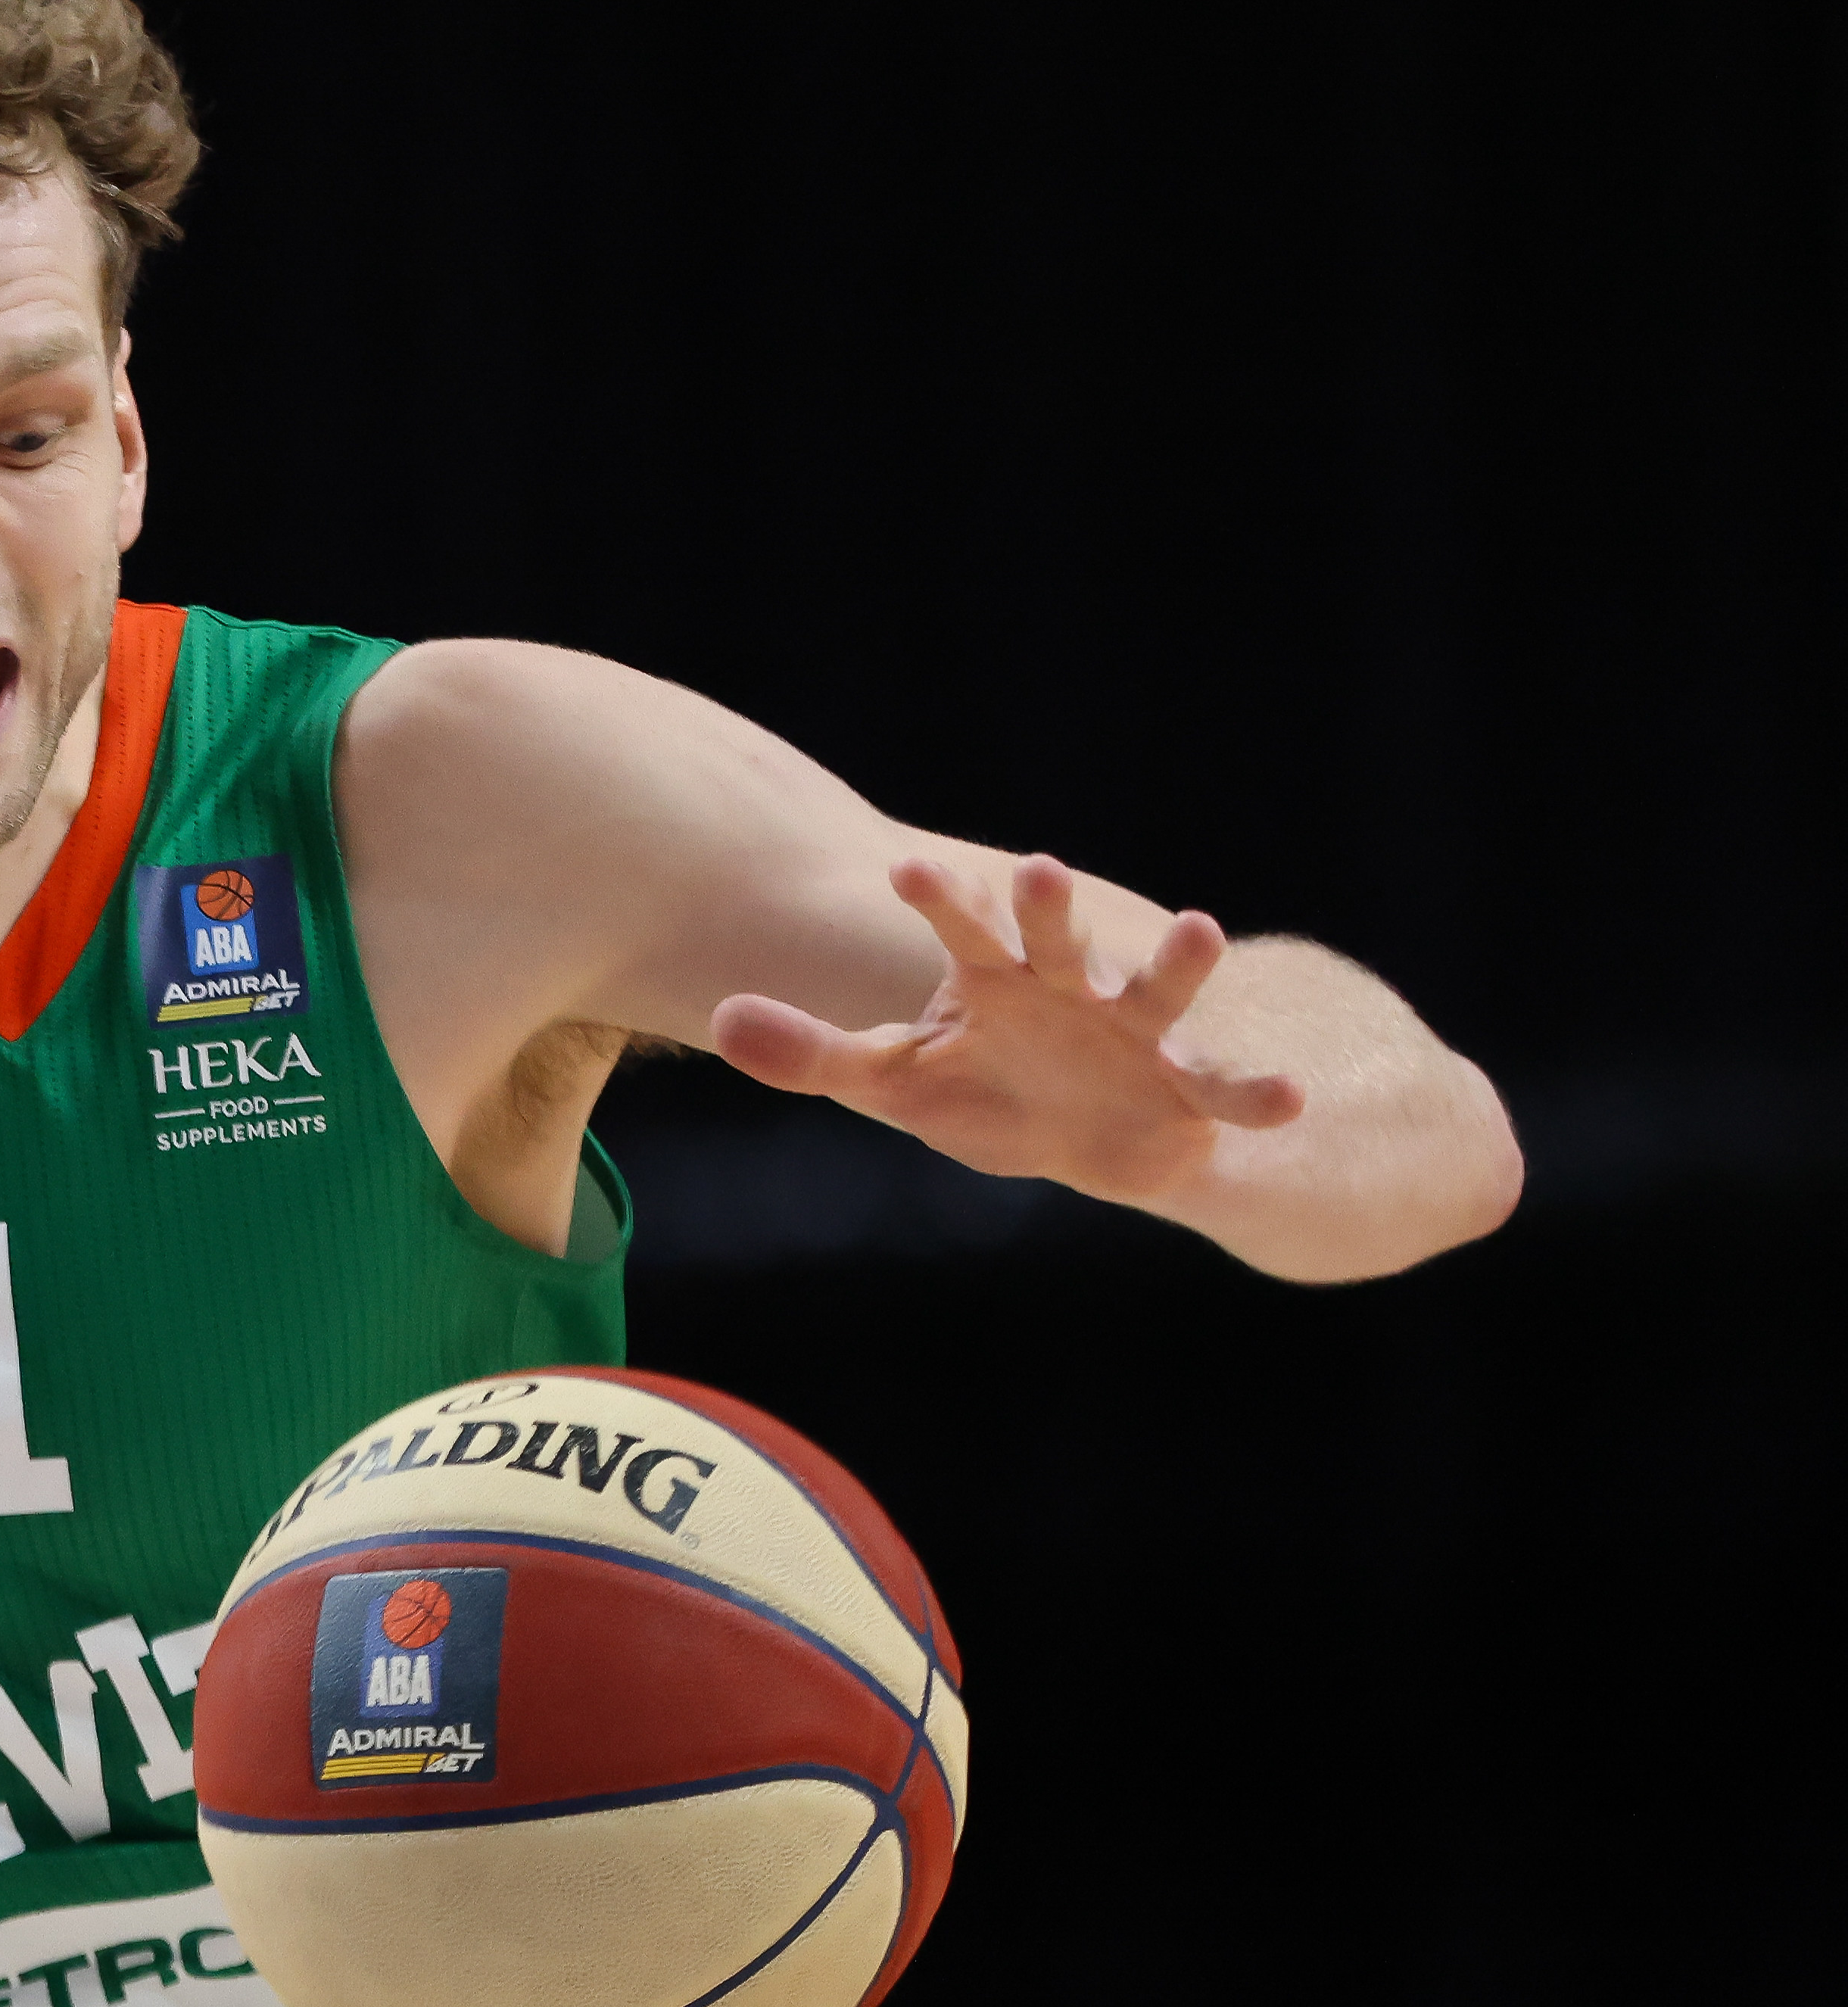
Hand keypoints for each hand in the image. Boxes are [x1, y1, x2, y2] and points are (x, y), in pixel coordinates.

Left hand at [713, 853, 1300, 1205]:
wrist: (1090, 1139)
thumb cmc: (986, 1091)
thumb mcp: (892, 1081)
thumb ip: (812, 1052)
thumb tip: (718, 1015)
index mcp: (996, 978)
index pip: (960, 929)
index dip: (939, 900)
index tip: (905, 868)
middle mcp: (1072, 987)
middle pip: (1057, 938)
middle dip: (1049, 906)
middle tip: (1037, 866)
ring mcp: (1140, 1031)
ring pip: (1159, 989)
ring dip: (1179, 963)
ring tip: (1203, 929)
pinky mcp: (1193, 1085)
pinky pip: (1228, 1086)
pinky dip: (1257, 1092)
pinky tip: (1288, 1097)